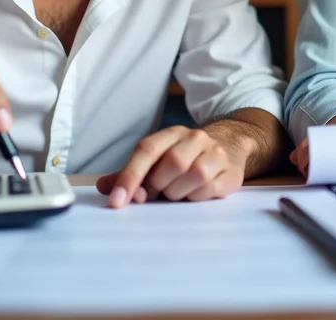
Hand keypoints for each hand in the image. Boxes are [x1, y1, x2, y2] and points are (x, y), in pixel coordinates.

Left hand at [95, 126, 246, 207]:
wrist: (229, 147)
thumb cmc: (186, 158)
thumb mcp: (158, 160)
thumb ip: (130, 174)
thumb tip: (104, 187)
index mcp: (172, 134)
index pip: (147, 150)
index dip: (130, 176)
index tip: (118, 201)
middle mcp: (195, 138)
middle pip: (172, 163)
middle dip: (158, 186)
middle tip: (156, 194)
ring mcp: (216, 154)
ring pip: (194, 175)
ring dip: (178, 192)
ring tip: (176, 193)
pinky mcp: (230, 173)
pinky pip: (211, 189)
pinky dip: (197, 197)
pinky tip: (194, 194)